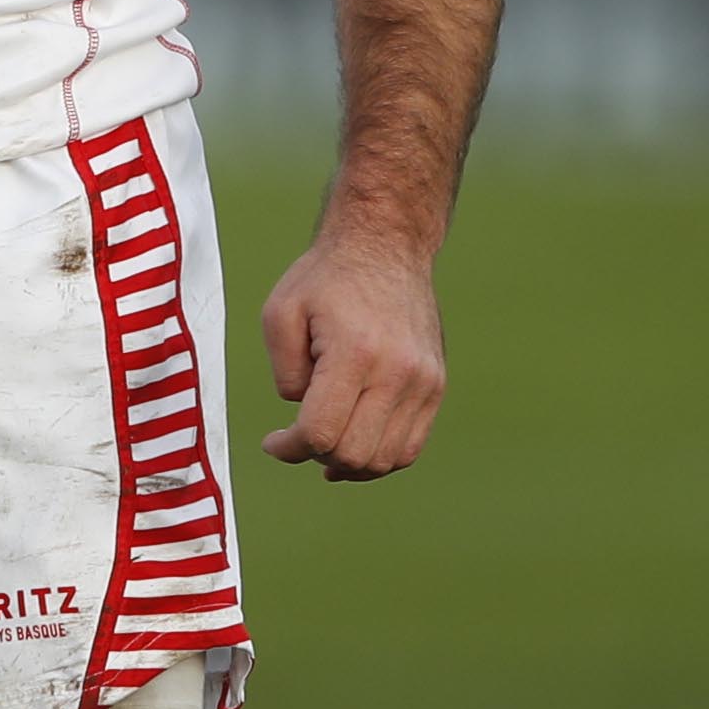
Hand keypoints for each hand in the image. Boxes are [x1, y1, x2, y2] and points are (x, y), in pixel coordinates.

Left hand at [257, 214, 447, 478]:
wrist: (386, 245)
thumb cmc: (327, 277)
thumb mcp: (280, 313)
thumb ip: (284, 374)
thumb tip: (303, 413)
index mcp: (355, 353)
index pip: (320, 433)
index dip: (289, 448)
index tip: (272, 441)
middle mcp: (398, 372)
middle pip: (353, 455)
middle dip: (316, 455)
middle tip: (298, 437)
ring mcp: (424, 382)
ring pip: (385, 460)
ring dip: (349, 464)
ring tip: (325, 444)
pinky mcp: (436, 385)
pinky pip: (409, 447)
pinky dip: (379, 457)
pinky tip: (354, 445)